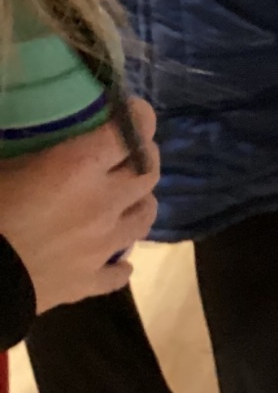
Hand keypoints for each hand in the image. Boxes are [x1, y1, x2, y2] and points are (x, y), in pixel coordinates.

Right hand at [0, 99, 160, 312]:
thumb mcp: (2, 164)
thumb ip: (33, 148)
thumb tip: (42, 143)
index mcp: (77, 168)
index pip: (127, 134)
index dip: (139, 119)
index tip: (138, 112)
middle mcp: (101, 204)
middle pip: (147, 174)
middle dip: (145, 157)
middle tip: (134, 152)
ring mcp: (101, 246)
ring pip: (144, 220)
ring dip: (140, 204)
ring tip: (129, 199)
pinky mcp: (88, 281)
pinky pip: (118, 273)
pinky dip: (119, 265)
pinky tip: (117, 262)